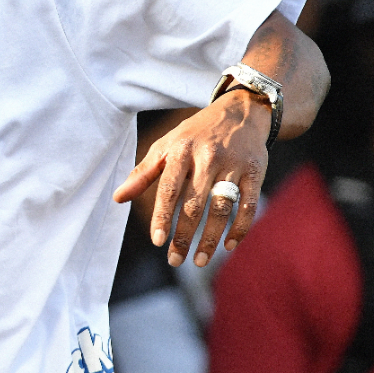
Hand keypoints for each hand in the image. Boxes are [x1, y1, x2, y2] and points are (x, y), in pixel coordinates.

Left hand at [113, 91, 270, 266]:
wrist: (240, 112)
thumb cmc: (195, 134)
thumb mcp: (165, 146)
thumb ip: (142, 173)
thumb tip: (117, 198)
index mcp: (181, 150)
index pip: (169, 188)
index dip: (163, 215)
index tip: (157, 241)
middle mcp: (208, 157)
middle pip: (194, 203)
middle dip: (183, 235)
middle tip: (174, 260)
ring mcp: (234, 165)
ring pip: (221, 208)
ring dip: (210, 238)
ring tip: (199, 260)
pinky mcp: (256, 172)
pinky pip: (248, 205)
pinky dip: (239, 228)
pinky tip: (228, 246)